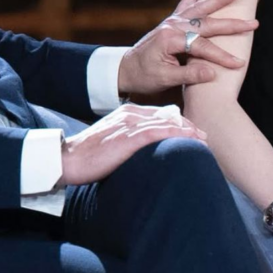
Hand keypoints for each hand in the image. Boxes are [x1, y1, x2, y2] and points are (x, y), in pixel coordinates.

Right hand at [60, 103, 207, 185]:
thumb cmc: (87, 156)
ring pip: (166, 123)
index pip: (158, 114)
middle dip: (187, 126)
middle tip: (204, 136)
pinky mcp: (129, 137)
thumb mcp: (111, 143)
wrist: (67, 159)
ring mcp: (130, 124)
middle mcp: (130, 114)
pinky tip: (191, 140)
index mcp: (125, 113)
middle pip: (166, 116)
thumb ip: (128, 141)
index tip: (191, 132)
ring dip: (188, 131)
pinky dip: (178, 134)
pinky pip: (160, 132)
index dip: (177, 123)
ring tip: (204, 140)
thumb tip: (144, 152)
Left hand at [117, 0, 257, 95]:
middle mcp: (172, 26)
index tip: (238, 63)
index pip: (201, 47)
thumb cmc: (144, 76)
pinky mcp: (173, 19)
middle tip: (254, 23)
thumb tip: (213, 73)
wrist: (126, 69)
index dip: (221, 56)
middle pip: (206, 23)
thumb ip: (189, 76)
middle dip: (231, 24)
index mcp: (170, 40)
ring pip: (200, 6)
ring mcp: (173, 20)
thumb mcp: (164, 79)